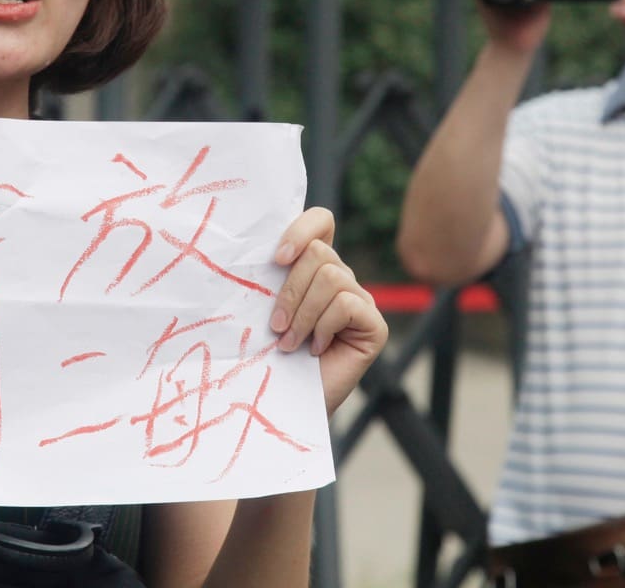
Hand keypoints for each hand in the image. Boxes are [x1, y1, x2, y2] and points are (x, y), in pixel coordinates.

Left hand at [269, 208, 386, 415]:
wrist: (284, 402)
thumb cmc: (268, 357)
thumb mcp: (264, 308)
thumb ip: (269, 277)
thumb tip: (249, 249)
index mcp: (314, 267)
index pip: (321, 221)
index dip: (301, 229)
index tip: (278, 258)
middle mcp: (341, 278)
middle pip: (319, 253)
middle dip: (290, 290)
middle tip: (275, 325)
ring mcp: (361, 301)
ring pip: (331, 277)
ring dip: (302, 314)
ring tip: (290, 343)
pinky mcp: (374, 326)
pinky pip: (347, 304)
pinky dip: (324, 327)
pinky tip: (316, 349)